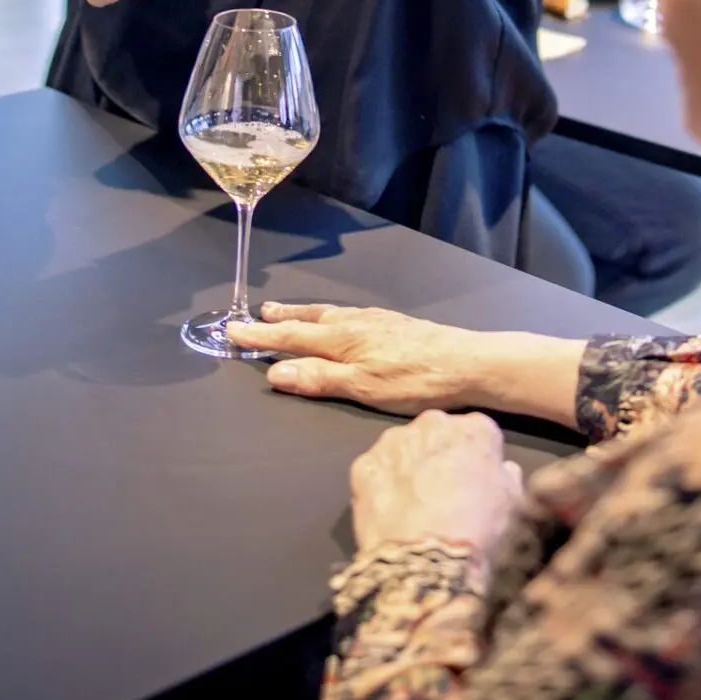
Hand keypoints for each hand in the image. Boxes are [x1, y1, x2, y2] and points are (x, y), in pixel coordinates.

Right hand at [251, 304, 493, 414]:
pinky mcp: (393, 324)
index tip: (234, 329)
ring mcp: (376, 321)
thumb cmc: (415, 380)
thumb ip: (320, 379)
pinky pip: (348, 315)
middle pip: (309, 319)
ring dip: (304, 314)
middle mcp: (355, 323)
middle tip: (257, 313)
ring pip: (329, 314)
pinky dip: (330, 315)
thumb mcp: (362, 387)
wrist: (466, 363)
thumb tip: (277, 371)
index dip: (261, 335)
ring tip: (288, 312)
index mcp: (342, 339)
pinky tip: (339, 321)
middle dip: (281, 318)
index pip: (291, 337)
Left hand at [350, 409, 522, 557]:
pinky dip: (380, 486)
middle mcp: (431, 423)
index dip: (476, 459)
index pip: (478, 433)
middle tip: (442, 492)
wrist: (429, 565)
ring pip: (402, 448)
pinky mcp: (363, 466)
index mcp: (474, 428)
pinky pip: (375, 471)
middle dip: (439, 455)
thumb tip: (502, 469)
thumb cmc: (480, 532)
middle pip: (436, 433)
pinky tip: (389, 513)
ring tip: (413, 506)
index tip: (475, 482)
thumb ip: (507, 477)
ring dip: (407, 467)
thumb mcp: (513, 505)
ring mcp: (393, 442)